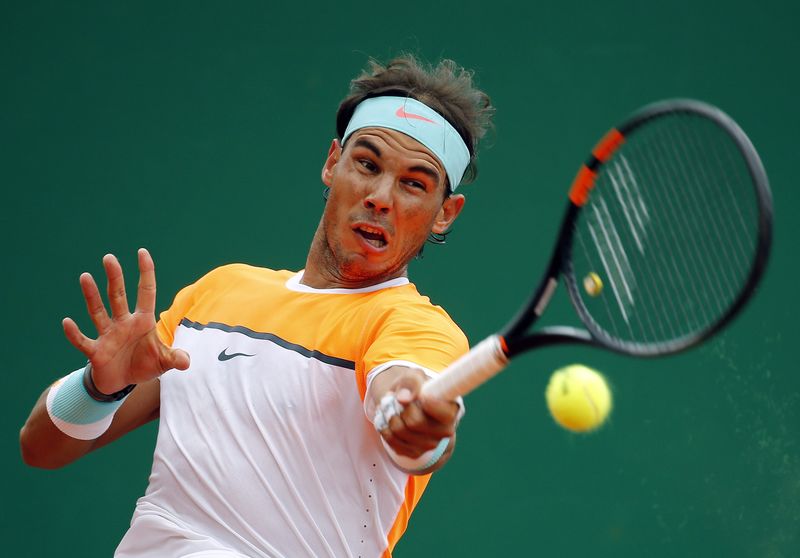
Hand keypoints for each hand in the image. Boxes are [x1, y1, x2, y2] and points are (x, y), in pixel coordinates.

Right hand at [62, 248, 189, 394]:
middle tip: (109, 258)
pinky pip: (83, 341)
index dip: (145, 273)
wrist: (122, 382)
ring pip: (98, 312)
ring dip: (92, 296)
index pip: (145, 292)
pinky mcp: (96, 352)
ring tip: (85, 276)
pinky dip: (75, 334)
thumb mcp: (163, 361)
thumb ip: (175, 358)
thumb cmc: (144, 365)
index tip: (142, 252)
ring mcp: (108, 336)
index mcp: (142, 321)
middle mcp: (123, 323)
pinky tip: (67, 322)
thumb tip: (186, 362)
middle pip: (118, 296)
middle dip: (115, 278)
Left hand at [376, 369, 459, 458]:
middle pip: (414, 422)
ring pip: (399, 431)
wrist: (410, 407)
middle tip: (397, 399)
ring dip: (389, 416)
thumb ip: (411, 382)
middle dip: (399, 407)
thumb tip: (403, 398)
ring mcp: (430, 445)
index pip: (444, 413)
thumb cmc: (417, 390)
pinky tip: (389, 420)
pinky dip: (385, 427)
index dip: (429, 404)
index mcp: (451, 411)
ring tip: (392, 408)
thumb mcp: (415, 377)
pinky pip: (391, 440)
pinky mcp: (414, 453)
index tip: (421, 396)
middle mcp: (444, 431)